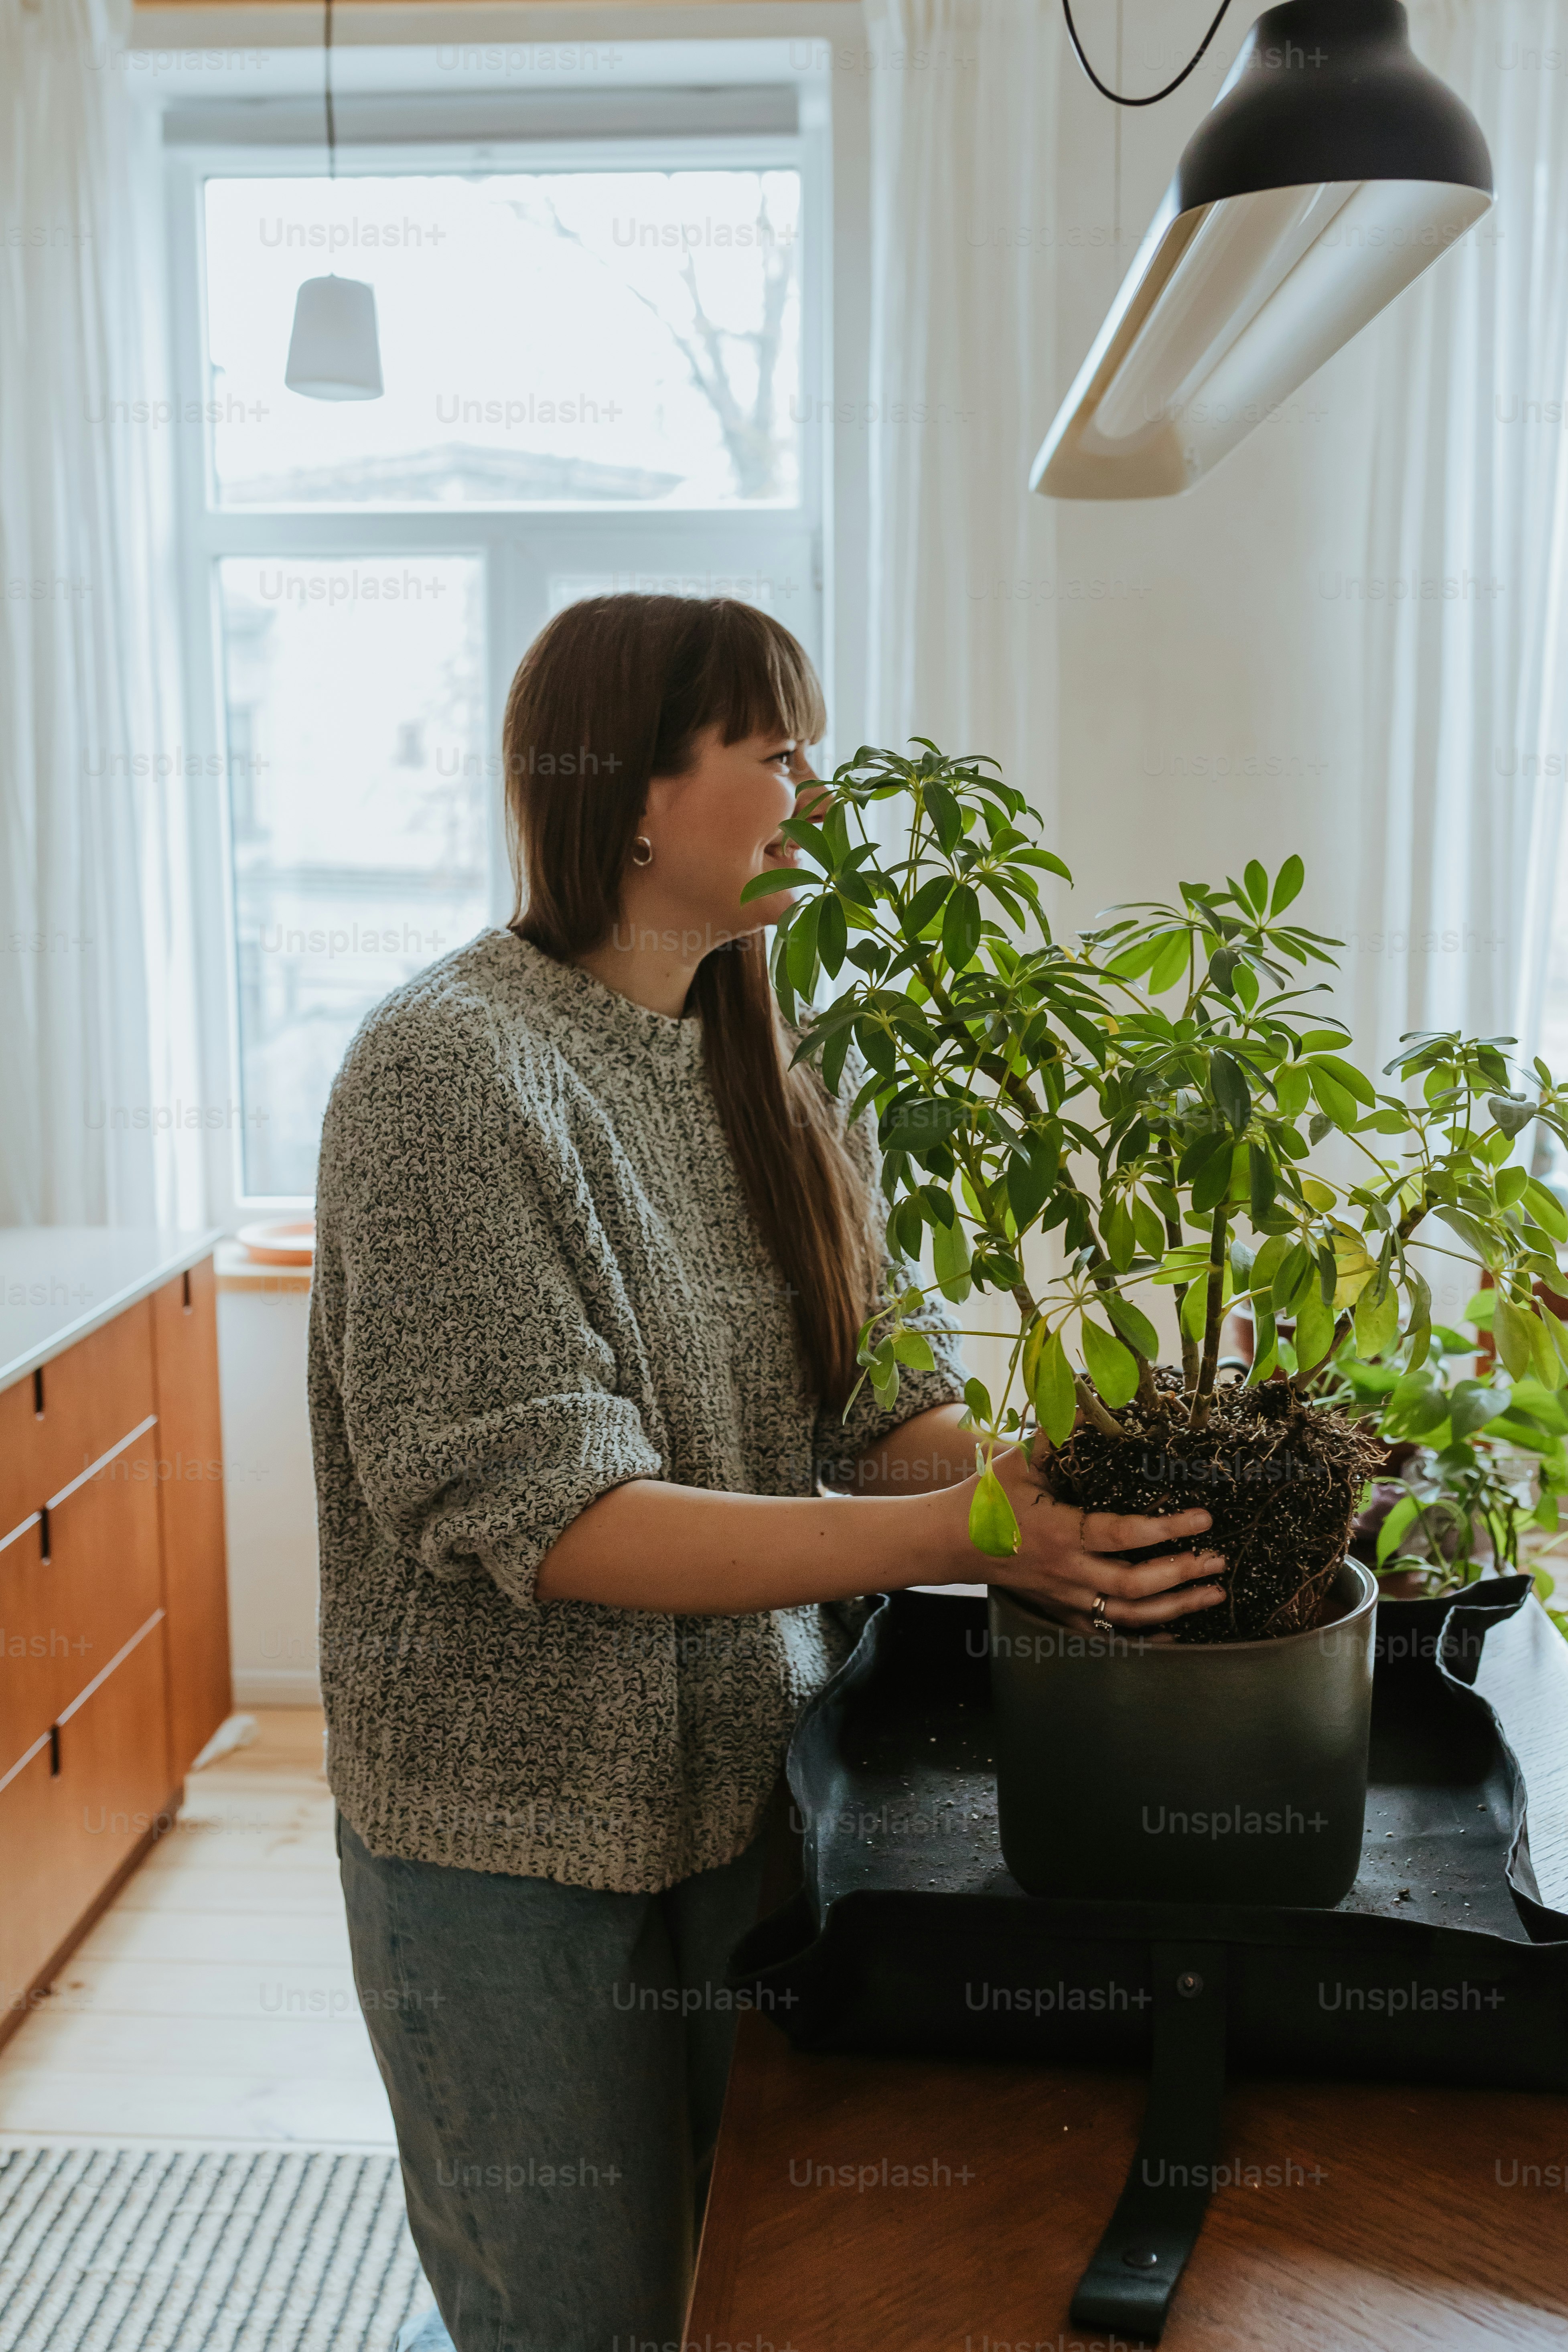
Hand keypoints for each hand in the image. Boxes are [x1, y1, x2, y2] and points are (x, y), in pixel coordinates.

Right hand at [953, 1442, 1226, 1632]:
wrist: (949, 1542)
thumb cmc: (986, 1497)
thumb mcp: (1020, 1460)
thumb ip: (1060, 1434)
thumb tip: (1096, 1404)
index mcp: (1059, 1532)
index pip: (1124, 1536)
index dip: (1168, 1530)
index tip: (1204, 1519)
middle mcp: (1066, 1572)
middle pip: (1135, 1586)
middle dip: (1183, 1574)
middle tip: (1218, 1558)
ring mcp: (1064, 1598)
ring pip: (1128, 1615)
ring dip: (1176, 1607)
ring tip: (1213, 1592)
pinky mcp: (1059, 1612)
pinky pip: (1108, 1633)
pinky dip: (1145, 1634)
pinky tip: (1175, 1628)